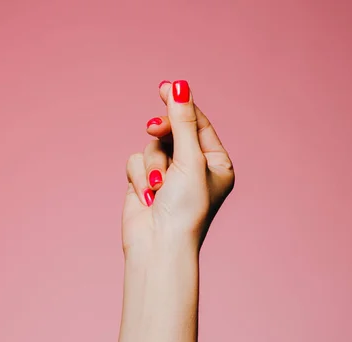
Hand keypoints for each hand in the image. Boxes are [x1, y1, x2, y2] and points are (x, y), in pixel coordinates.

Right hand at [122, 80, 234, 257]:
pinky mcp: (145, 183)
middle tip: (153, 129)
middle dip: (162, 135)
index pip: (198, 124)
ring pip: (151, 147)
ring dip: (152, 165)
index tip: (165, 86)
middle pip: (172, 131)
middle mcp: (193, 168)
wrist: (158, 244)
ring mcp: (168, 176)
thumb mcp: (189, 160)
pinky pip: (135, 162)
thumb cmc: (185, 208)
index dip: (181, 105)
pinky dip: (139, 178)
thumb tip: (179, 86)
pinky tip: (147, 197)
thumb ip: (182, 122)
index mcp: (215, 163)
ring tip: (157, 188)